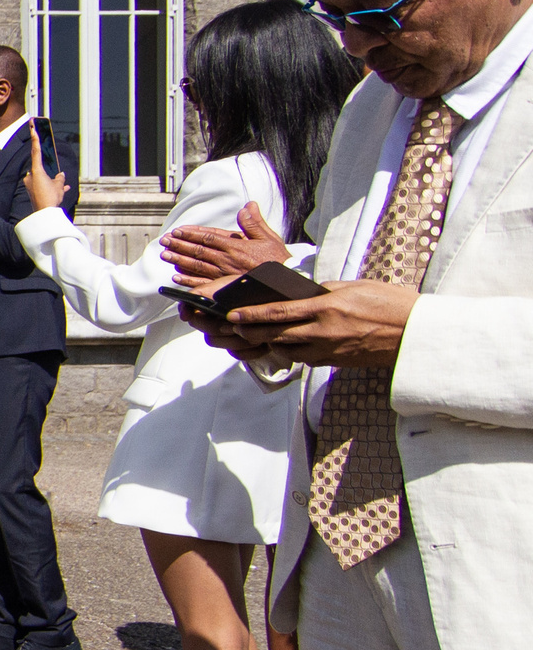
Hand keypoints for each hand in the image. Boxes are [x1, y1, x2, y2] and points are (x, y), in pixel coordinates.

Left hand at [21, 134, 69, 210]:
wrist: (44, 214)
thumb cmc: (50, 198)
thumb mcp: (59, 186)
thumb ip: (60, 178)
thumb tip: (61, 175)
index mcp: (36, 171)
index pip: (36, 151)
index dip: (35, 139)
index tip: (32, 128)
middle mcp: (30, 177)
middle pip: (41, 169)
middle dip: (50, 174)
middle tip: (55, 182)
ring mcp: (30, 185)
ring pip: (43, 179)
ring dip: (52, 182)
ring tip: (61, 189)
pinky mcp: (32, 192)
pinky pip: (43, 187)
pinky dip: (51, 188)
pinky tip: (61, 190)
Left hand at [162, 202, 291, 285]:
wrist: (287, 283)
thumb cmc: (278, 261)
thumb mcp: (269, 238)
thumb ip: (255, 222)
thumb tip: (248, 206)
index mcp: (236, 246)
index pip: (208, 237)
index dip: (191, 234)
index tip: (177, 231)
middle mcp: (227, 259)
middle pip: (198, 250)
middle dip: (179, 245)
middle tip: (164, 241)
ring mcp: (224, 274)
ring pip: (197, 266)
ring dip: (179, 260)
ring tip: (165, 255)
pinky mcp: (226, 286)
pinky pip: (204, 283)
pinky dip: (189, 280)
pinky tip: (176, 276)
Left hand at [221, 280, 417, 368]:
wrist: (418, 334)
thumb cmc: (390, 303)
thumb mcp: (354, 288)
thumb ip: (324, 292)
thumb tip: (300, 293)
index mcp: (327, 307)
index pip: (279, 311)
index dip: (252, 314)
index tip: (233, 313)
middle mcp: (324, 331)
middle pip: (276, 334)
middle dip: (251, 331)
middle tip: (234, 326)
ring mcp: (330, 349)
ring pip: (288, 349)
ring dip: (269, 343)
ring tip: (255, 335)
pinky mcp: (337, 361)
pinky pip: (306, 358)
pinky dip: (292, 351)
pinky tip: (286, 344)